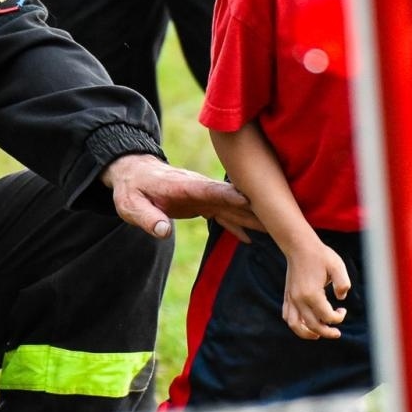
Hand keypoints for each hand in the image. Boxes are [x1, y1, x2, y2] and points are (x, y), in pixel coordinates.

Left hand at [104, 154, 262, 240]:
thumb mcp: (131, 205)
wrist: (136, 174)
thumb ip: (147, 217)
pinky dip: (239, 224)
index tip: (251, 200)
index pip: (210, 190)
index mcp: (184, 186)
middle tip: (279, 217)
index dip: (230, 195)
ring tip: (277, 228)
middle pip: (231, 198)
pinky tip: (252, 237)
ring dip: (253, 216)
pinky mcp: (204, 203)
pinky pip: (225, 214)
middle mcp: (200, 189)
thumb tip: (163, 232)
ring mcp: (204, 195)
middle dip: (254, 207)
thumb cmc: (132, 189)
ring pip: (234, 206)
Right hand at [282, 240, 349, 339]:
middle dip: (327, 331)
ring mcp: (291, 298)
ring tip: (318, 335)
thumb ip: (343, 283)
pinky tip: (305, 324)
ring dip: (307, 334)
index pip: (326, 316)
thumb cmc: (320, 256)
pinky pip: (287, 316)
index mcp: (311, 293)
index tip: (343, 310)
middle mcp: (298, 299)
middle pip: (312, 325)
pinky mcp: (287, 296)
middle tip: (337, 333)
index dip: (338, 318)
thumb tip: (341, 298)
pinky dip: (296, 325)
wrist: (299, 246)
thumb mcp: (337, 265)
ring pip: (295, 325)